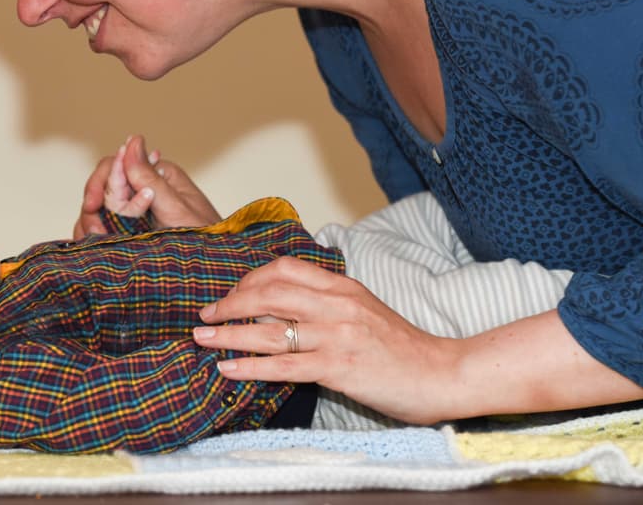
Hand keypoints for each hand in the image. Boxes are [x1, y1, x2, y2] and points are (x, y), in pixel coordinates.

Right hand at [73, 135, 222, 237]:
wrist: (214, 272)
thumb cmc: (206, 240)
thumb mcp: (176, 209)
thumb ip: (149, 178)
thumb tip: (133, 141)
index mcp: (158, 175)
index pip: (115, 166)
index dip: (98, 184)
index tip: (92, 205)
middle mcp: (145, 189)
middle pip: (102, 189)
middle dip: (93, 210)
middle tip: (96, 233)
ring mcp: (138, 212)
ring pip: (98, 211)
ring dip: (91, 226)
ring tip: (99, 243)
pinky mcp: (132, 234)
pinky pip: (105, 230)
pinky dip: (96, 239)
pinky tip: (99, 249)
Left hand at [192, 256, 459, 424]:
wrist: (441, 373)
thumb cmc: (402, 347)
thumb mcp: (364, 310)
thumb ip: (327, 302)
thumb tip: (279, 304)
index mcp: (342, 286)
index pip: (285, 268)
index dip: (249, 278)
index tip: (229, 293)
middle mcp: (337, 305)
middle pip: (269, 293)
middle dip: (230, 302)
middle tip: (206, 315)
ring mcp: (337, 335)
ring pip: (270, 329)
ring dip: (229, 334)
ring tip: (201, 338)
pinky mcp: (339, 367)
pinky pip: (284, 366)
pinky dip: (250, 366)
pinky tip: (227, 369)